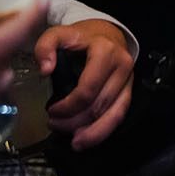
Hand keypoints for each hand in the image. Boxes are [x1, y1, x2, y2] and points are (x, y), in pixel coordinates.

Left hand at [35, 19, 134, 149]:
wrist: (107, 33)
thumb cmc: (82, 36)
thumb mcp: (60, 33)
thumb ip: (46, 46)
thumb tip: (45, 69)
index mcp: (105, 52)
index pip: (87, 89)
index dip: (68, 106)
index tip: (51, 111)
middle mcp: (121, 67)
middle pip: (98, 106)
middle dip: (74, 121)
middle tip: (54, 125)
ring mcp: (128, 81)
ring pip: (113, 115)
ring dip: (92, 133)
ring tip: (74, 142)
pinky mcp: (129, 92)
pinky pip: (119, 116)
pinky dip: (103, 131)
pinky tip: (88, 139)